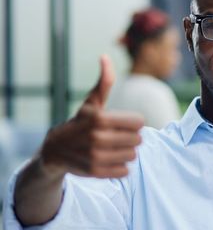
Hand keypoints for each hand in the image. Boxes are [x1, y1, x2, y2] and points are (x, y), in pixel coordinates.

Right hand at [39, 55, 143, 177]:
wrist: (55, 151)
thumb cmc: (79, 123)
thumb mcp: (91, 102)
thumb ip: (104, 82)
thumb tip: (105, 57)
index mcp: (100, 118)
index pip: (139, 122)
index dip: (132, 123)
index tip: (121, 124)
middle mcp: (98, 137)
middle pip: (138, 140)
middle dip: (130, 138)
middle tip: (116, 137)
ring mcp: (96, 156)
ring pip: (133, 156)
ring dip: (126, 153)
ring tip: (112, 149)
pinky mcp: (96, 172)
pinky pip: (125, 171)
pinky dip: (120, 167)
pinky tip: (108, 160)